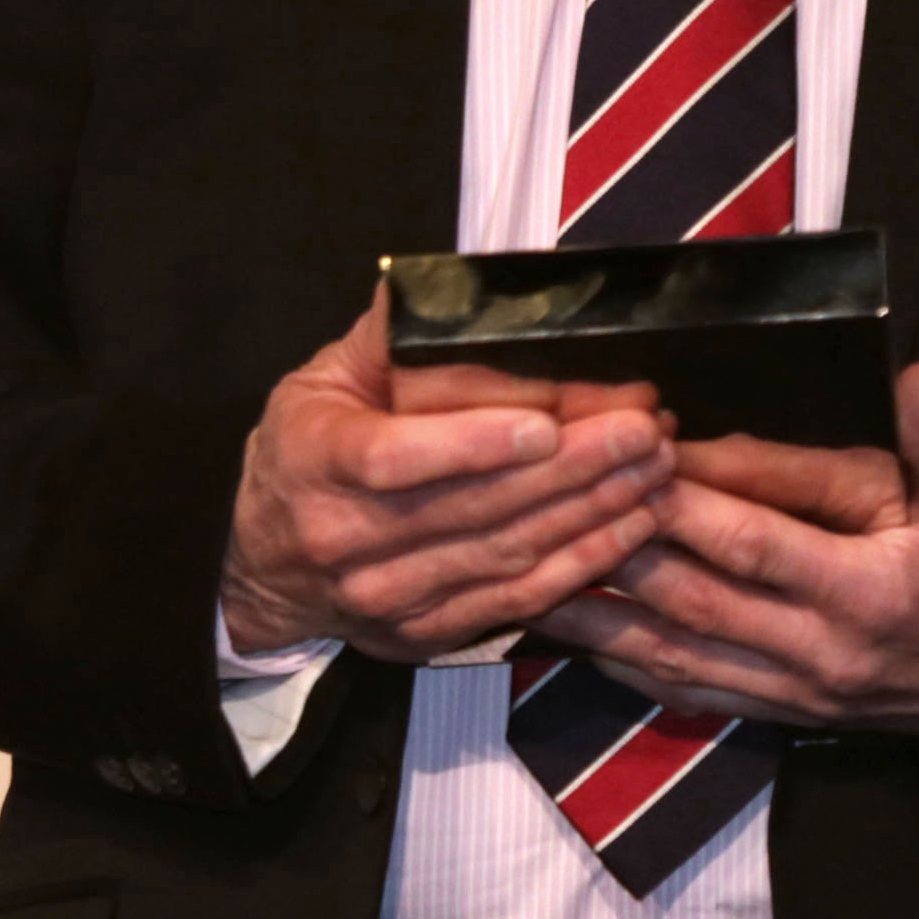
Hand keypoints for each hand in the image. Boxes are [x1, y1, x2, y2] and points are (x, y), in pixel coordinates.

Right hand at [218, 291, 672, 661]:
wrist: (264, 567)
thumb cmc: (304, 453)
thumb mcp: (323, 379)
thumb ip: (390, 335)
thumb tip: (452, 286)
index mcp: (317, 463)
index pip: (393, 460)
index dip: (472, 445)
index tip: (546, 421)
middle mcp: (349, 540)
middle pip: (475, 508)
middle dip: (573, 468)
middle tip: (644, 427)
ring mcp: (390, 597)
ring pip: (508, 555)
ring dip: (593, 511)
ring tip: (654, 465)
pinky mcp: (429, 632)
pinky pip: (519, 599)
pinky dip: (583, 563)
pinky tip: (631, 523)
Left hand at [521, 363, 918, 738]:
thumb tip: (918, 381)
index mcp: (868, 591)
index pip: (751, 540)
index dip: (681, 499)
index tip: (621, 453)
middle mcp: (820, 652)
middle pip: (692, 599)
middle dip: (612, 551)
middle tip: (539, 506)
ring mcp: (798, 691)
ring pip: (676, 653)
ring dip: (597, 618)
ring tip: (521, 576)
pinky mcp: (788, 713)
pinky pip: (693, 691)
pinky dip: (630, 664)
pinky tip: (577, 637)